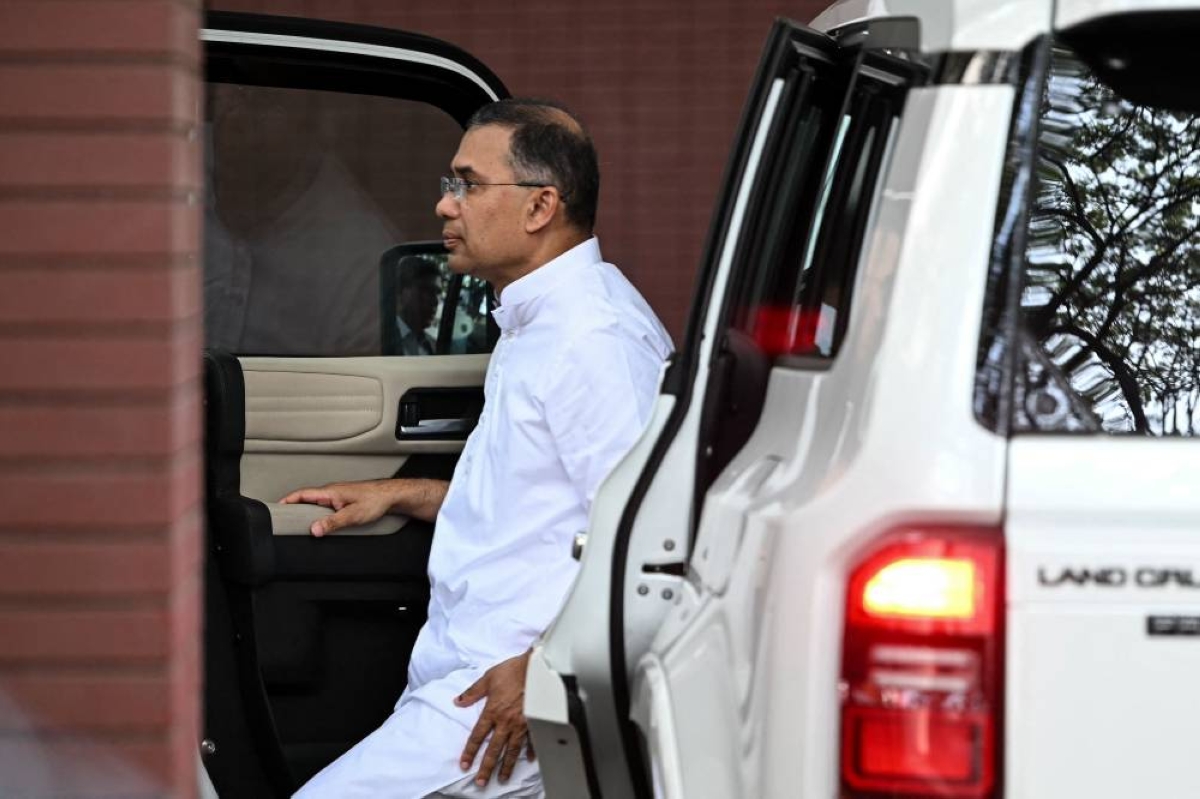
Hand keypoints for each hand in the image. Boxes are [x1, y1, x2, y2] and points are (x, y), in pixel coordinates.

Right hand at [278, 480, 394, 535]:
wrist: (391, 495)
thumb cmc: (375, 501)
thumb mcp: (352, 515)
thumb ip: (332, 522)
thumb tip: (314, 530)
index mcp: (329, 492)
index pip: (302, 494)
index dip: (287, 500)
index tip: (276, 508)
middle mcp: (331, 492)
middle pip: (306, 498)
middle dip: (293, 506)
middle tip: (282, 518)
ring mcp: (337, 495)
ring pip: (316, 502)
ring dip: (305, 510)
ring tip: (296, 522)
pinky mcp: (343, 500)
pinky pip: (324, 505)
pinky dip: (316, 512)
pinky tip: (318, 520)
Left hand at [455, 649, 535, 786]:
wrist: (536, 666)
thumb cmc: (512, 670)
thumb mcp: (488, 678)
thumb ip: (472, 692)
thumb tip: (458, 701)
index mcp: (492, 711)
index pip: (477, 736)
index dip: (470, 752)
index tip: (465, 764)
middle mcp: (506, 721)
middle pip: (494, 749)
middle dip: (486, 767)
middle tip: (481, 782)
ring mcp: (522, 723)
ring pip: (512, 750)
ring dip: (506, 766)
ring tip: (501, 778)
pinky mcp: (535, 721)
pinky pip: (532, 740)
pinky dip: (531, 751)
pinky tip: (528, 760)